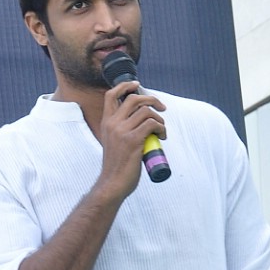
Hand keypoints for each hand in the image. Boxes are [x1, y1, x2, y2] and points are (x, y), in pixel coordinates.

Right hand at [97, 81, 165, 202]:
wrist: (113, 184)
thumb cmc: (117, 166)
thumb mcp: (113, 142)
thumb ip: (120, 130)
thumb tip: (139, 122)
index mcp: (106, 123)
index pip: (111, 95)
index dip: (125, 86)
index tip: (137, 85)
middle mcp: (112, 124)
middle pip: (134, 99)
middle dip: (151, 100)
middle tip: (162, 109)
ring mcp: (122, 131)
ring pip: (146, 112)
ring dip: (159, 119)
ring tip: (162, 130)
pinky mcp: (133, 140)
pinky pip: (152, 124)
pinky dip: (161, 128)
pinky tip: (163, 136)